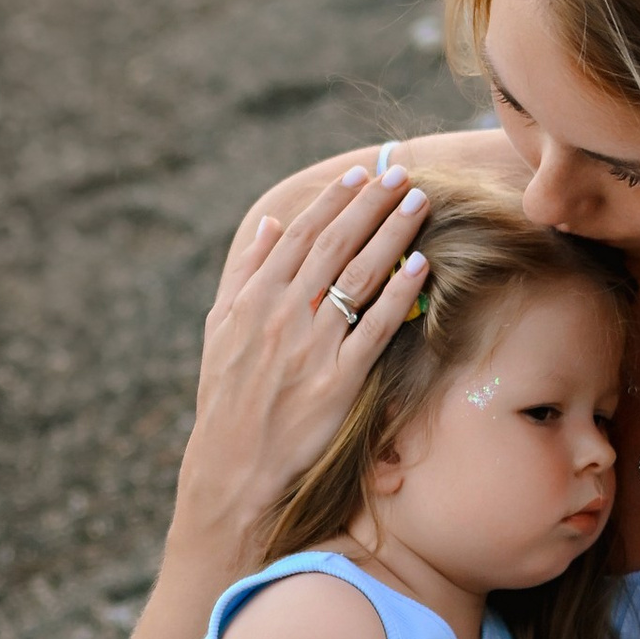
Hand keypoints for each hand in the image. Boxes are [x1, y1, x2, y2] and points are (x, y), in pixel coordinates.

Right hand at [179, 159, 432, 541]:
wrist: (234, 464)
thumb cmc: (225, 395)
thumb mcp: (218, 326)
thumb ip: (244, 272)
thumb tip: (270, 224)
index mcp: (254, 297)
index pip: (301, 234)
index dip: (334, 200)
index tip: (362, 174)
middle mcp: (282, 314)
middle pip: (336, 245)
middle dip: (371, 204)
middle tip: (402, 175)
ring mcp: (312, 346)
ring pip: (359, 276)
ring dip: (391, 233)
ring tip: (418, 203)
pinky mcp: (338, 380)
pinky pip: (375, 328)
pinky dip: (399, 294)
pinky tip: (421, 266)